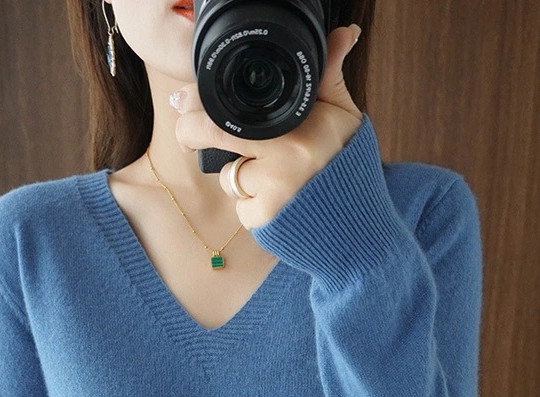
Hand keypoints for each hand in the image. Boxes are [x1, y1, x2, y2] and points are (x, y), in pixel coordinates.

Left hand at [171, 24, 363, 230]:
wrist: (358, 218)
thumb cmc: (345, 162)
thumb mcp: (342, 114)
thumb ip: (330, 75)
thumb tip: (343, 33)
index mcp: (298, 123)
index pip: (231, 106)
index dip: (198, 102)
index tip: (182, 101)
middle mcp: (284, 154)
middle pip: (212, 135)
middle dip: (191, 134)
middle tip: (189, 135)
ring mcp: (272, 189)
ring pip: (228, 175)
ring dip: (238, 175)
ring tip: (269, 175)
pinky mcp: (265, 218)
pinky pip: (240, 207)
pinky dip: (251, 206)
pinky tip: (274, 202)